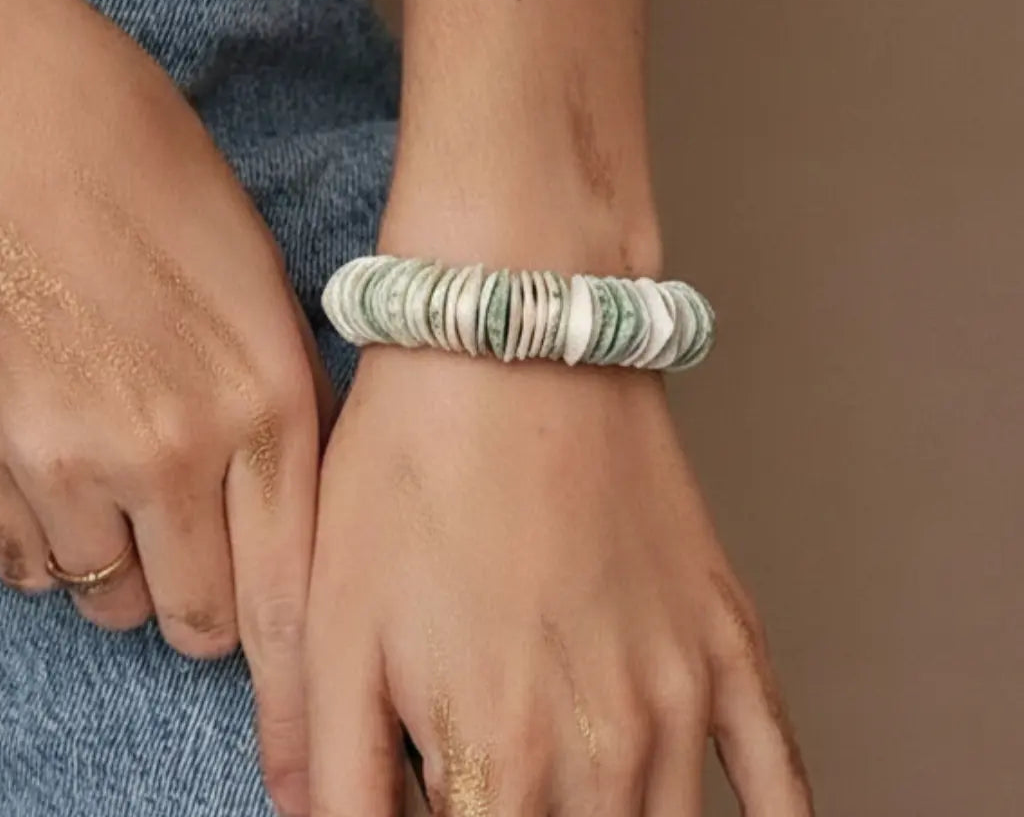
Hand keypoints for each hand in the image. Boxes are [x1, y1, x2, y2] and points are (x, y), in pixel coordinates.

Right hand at [0, 0, 327, 811]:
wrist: (2, 109)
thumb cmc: (148, 174)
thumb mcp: (258, 285)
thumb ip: (281, 410)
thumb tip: (290, 508)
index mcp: (260, 400)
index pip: (294, 596)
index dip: (304, 696)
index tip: (310, 768)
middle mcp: (164, 450)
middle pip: (195, 621)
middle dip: (210, 598)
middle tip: (205, 534)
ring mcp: (54, 458)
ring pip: (105, 593)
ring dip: (125, 556)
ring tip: (122, 460)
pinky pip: (24, 556)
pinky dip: (51, 532)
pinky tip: (58, 449)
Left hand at [304, 346, 813, 814]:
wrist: (511, 345)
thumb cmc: (412, 469)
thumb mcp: (336, 625)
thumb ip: (337, 774)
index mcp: (495, 759)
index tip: (447, 809)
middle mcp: (605, 749)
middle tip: (496, 790)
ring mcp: (681, 694)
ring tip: (576, 802)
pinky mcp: (727, 637)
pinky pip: (779, 772)